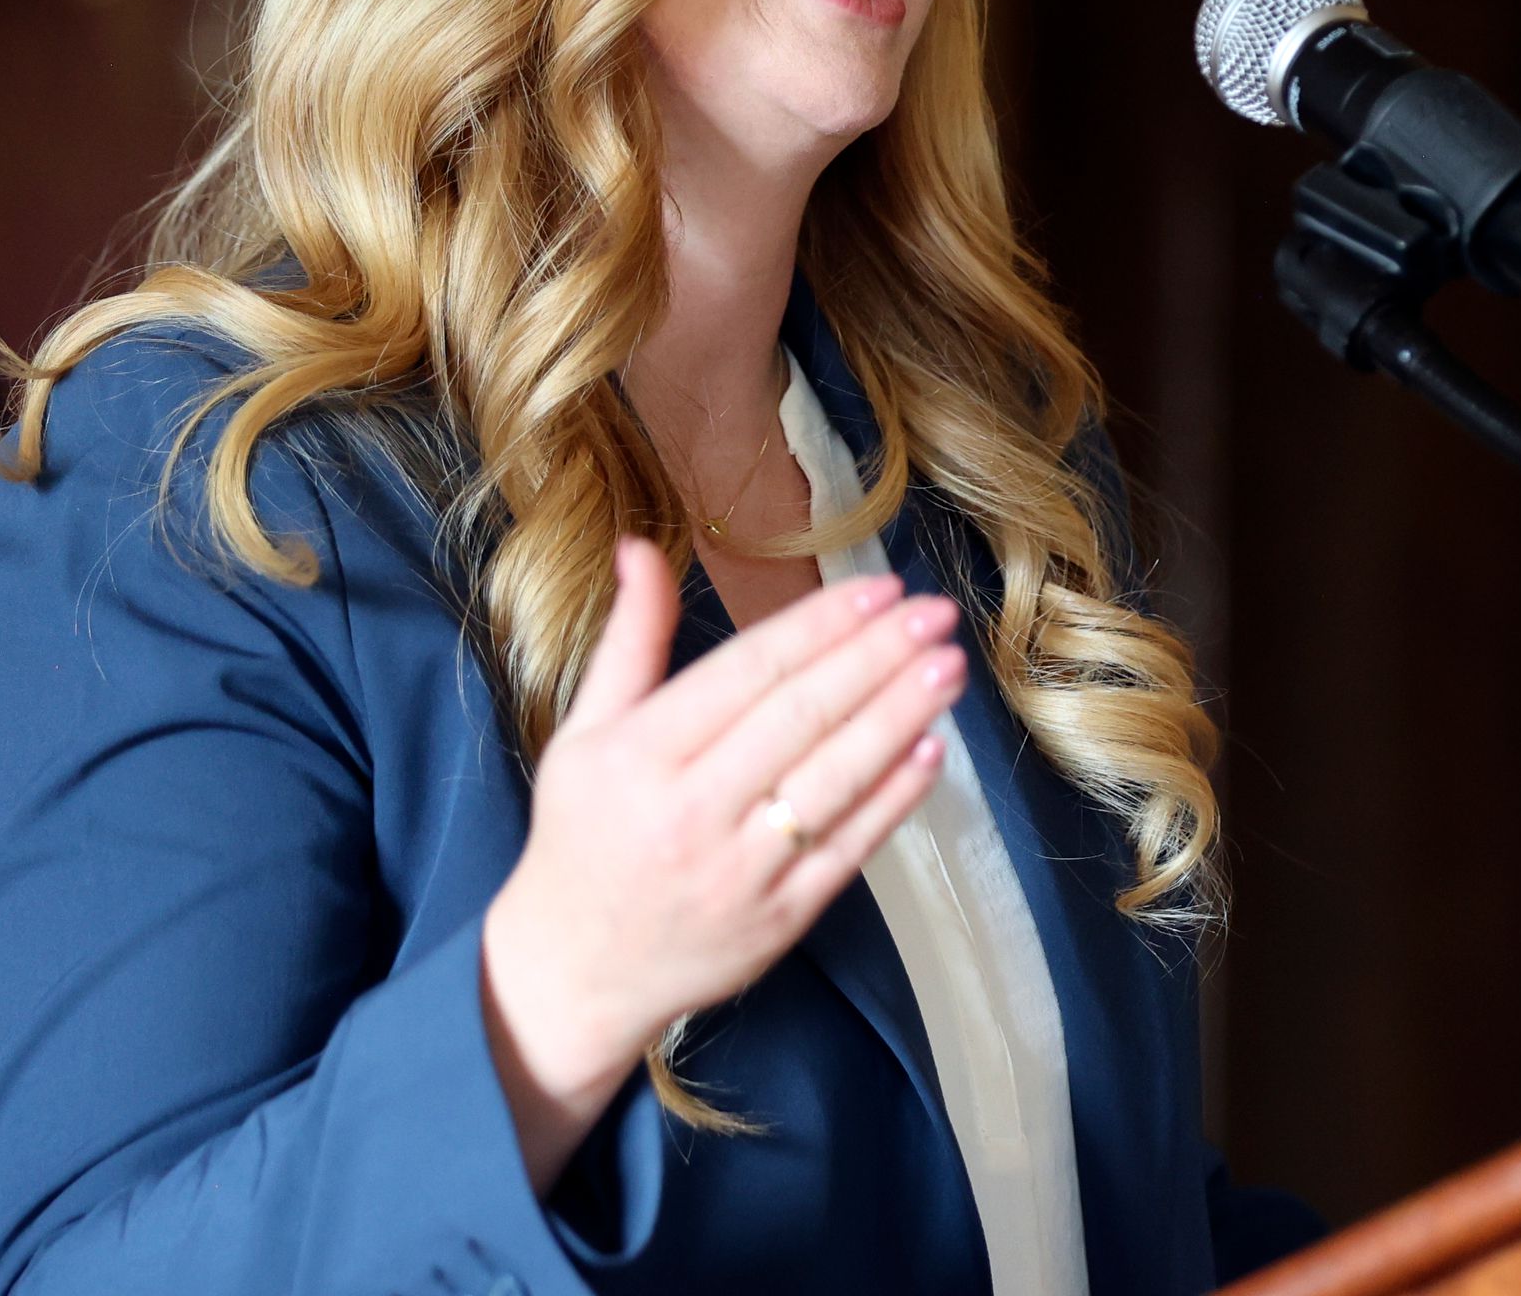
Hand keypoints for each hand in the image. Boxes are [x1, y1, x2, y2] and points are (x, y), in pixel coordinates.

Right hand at [479, 536, 964, 1187]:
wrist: (573, 973)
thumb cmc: (581, 838)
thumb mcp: (583, 733)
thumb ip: (628, 641)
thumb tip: (641, 547)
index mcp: (639, 755)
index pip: (748, 672)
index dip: (820, 625)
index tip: (879, 588)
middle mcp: (691, 811)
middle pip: (802, 717)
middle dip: (877, 657)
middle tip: (936, 612)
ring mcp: (740, 871)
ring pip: (835, 779)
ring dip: (900, 717)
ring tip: (947, 666)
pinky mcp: (778, 921)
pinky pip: (849, 849)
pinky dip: (894, 798)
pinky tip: (931, 750)